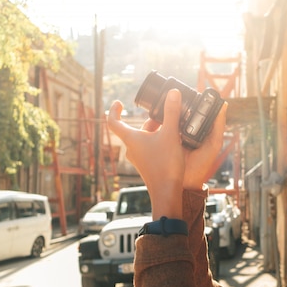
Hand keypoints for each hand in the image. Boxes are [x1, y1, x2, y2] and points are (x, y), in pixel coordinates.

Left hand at [107, 89, 226, 217]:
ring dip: (156, 132)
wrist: (167, 193)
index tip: (119, 103)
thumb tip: (173, 93)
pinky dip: (158, 143)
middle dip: (150, 121)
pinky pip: (149, 149)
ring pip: (144, 139)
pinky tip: (173, 143)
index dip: (114, 110)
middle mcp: (132, 149)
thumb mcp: (171, 135)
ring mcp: (139, 159)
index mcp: (131, 139)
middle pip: (135, 129)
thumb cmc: (165, 165)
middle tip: (163, 115)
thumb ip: (172, 112)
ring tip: (172, 128)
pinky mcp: (147, 166)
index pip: (113, 122)